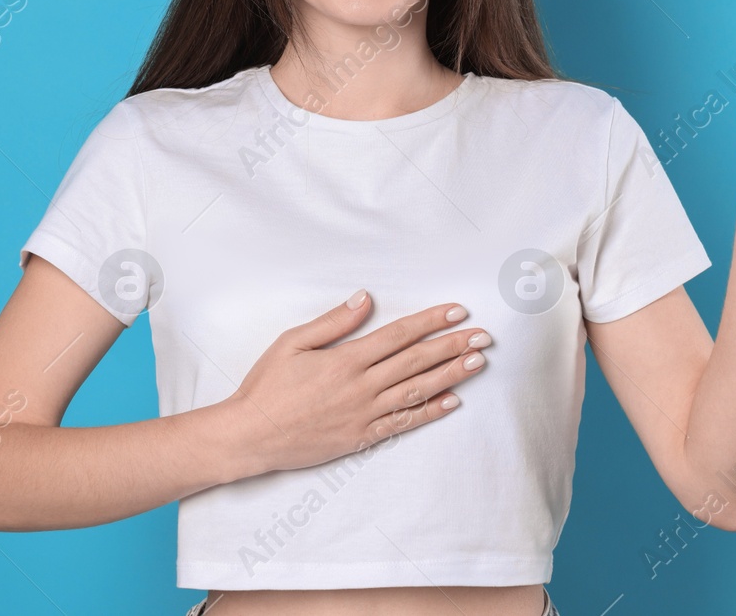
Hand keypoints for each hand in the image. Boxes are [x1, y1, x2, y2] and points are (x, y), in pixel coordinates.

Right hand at [222, 292, 489, 474]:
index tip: (457, 311)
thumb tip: (365, 298)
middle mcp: (361, 387)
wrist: (251, 435)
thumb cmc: (267, 386)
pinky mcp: (362, 437)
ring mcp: (364, 415)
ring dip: (451, 376)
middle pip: (417, 361)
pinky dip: (430, 412)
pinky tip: (451, 402)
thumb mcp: (292, 342)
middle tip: (484, 336)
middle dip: (453, 346)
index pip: (399, 335)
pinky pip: (404, 424)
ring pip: (417, 391)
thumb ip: (334, 321)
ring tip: (477, 363)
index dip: (431, 321)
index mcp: (346, 360)